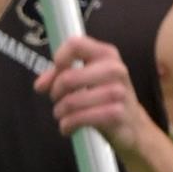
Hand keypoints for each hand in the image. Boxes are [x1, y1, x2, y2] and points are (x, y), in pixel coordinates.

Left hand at [33, 34, 147, 152]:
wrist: (132, 125)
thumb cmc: (102, 96)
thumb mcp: (84, 79)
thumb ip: (59, 75)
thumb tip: (40, 85)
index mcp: (105, 53)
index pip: (75, 44)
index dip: (59, 59)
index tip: (56, 72)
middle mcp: (115, 69)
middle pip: (68, 78)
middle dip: (55, 92)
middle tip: (57, 99)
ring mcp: (118, 92)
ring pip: (71, 101)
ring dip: (60, 111)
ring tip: (62, 115)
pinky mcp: (117, 114)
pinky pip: (80, 118)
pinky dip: (67, 124)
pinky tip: (67, 127)